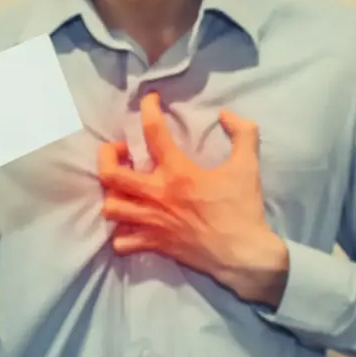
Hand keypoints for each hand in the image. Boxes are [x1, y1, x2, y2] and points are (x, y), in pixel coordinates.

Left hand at [97, 93, 288, 306]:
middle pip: (110, 174)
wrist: (243, 255)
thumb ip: (242, 133)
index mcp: (178, 172)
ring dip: (112, 194)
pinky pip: (121, 241)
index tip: (149, 101)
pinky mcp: (154, 244)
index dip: (147, 109)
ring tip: (123, 188)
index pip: (153, 132)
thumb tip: (226, 114)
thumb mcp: (248, 166)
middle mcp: (157, 195)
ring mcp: (152, 222)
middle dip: (106, 156)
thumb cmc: (243, 209)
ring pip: (110, 208)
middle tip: (121, 152)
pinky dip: (120, 233)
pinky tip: (131, 224)